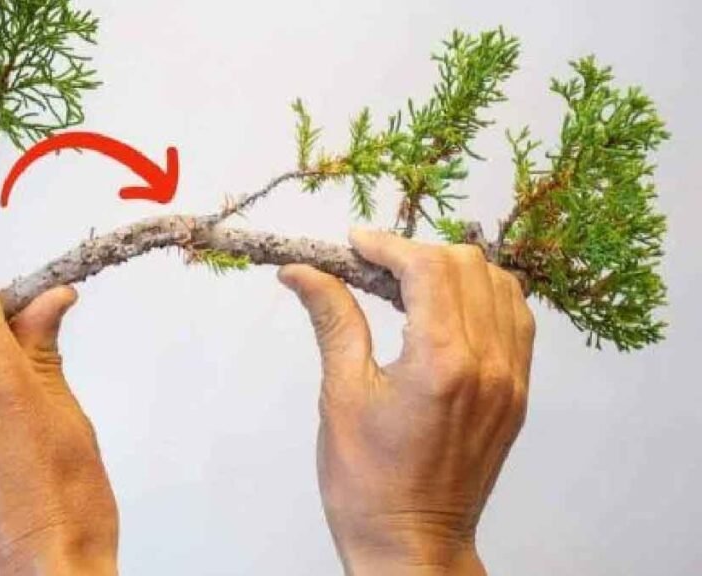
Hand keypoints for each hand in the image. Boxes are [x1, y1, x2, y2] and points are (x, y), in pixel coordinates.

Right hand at [279, 229, 534, 575]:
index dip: (387, 244)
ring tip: (409, 286)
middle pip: (468, 266)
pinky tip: (448, 310)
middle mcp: (489, 363)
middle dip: (417, 254)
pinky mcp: (517, 394)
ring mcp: (511, 379)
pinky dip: (483, 298)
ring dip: (455, 271)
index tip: (355, 243)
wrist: (411, 541)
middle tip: (373, 268)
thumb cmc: (367, 481)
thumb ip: (333, 319)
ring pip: (501, 286)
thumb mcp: (341, 393)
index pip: (428, 268)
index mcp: (443, 362)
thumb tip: (301, 271)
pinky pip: (516, 321)